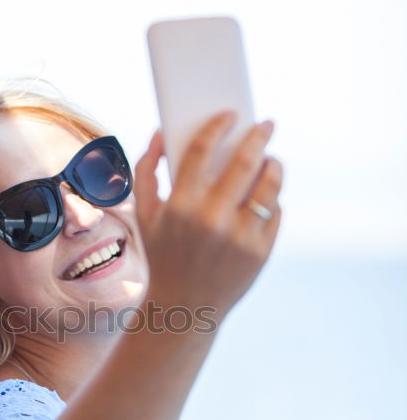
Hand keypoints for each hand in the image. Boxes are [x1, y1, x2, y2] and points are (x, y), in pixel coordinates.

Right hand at [133, 113, 282, 324]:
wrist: (185, 305)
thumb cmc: (164, 254)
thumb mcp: (145, 216)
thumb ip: (146, 171)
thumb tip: (161, 133)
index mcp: (180, 205)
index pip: (203, 149)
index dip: (219, 126)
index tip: (231, 114)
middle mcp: (211, 219)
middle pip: (244, 161)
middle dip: (259, 135)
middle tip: (266, 124)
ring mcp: (239, 237)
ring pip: (269, 184)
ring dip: (274, 164)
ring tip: (272, 158)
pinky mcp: (260, 252)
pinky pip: (275, 212)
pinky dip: (272, 200)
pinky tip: (265, 196)